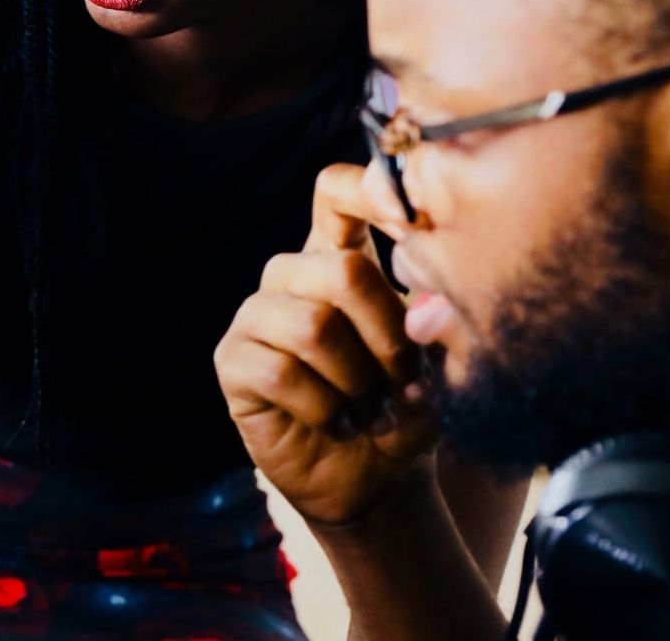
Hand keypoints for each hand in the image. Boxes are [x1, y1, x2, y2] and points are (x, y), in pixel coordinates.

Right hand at [215, 164, 435, 526]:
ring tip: (372, 408)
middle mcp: (292, 276)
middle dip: (389, 336)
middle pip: (342, 270)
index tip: (410, 223)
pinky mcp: (234, 361)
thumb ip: (432, 318)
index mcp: (339, 257)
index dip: (368, 190)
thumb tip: (425, 301)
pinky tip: (337, 423)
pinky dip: (325, 408)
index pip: (336, 192)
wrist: (377, 478)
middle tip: (404, 381)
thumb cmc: (406, 407)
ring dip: (359, 381)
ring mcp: (257, 316)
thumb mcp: (435, 359)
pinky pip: (280, 371)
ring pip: (313, 326)